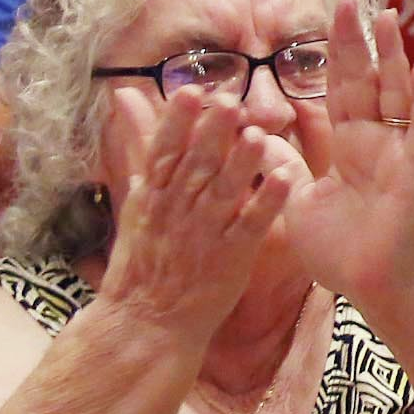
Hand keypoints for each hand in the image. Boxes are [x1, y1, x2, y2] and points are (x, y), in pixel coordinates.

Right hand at [89, 89, 278, 340]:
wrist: (147, 321)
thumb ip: (141, 146)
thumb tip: (126, 96)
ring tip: (258, 135)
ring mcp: (205, 233)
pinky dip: (269, 203)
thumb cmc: (144, 255)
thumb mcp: (136, 197)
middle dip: (212, 136)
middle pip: (196, 167)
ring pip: (224, 193)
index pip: (163, 153)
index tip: (190, 92)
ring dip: (242, 165)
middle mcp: (178, 210)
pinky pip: (252, 226)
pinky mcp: (233, 256)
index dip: (176, 123)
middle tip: (230, 102)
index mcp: (154, 196)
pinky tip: (288, 179)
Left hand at [280, 0, 413, 314]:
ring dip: (392, 56)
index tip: (325, 23)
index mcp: (346, 148)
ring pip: (394, 95)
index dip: (332, 60)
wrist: (368, 288)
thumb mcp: (293, 200)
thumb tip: (251, 136)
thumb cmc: (339, 251)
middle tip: (348, 3)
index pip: (337, 93)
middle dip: (355, 44)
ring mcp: (397, 154)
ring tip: (387, 18)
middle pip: (364, 83)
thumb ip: (277, 167)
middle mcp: (374, 144)